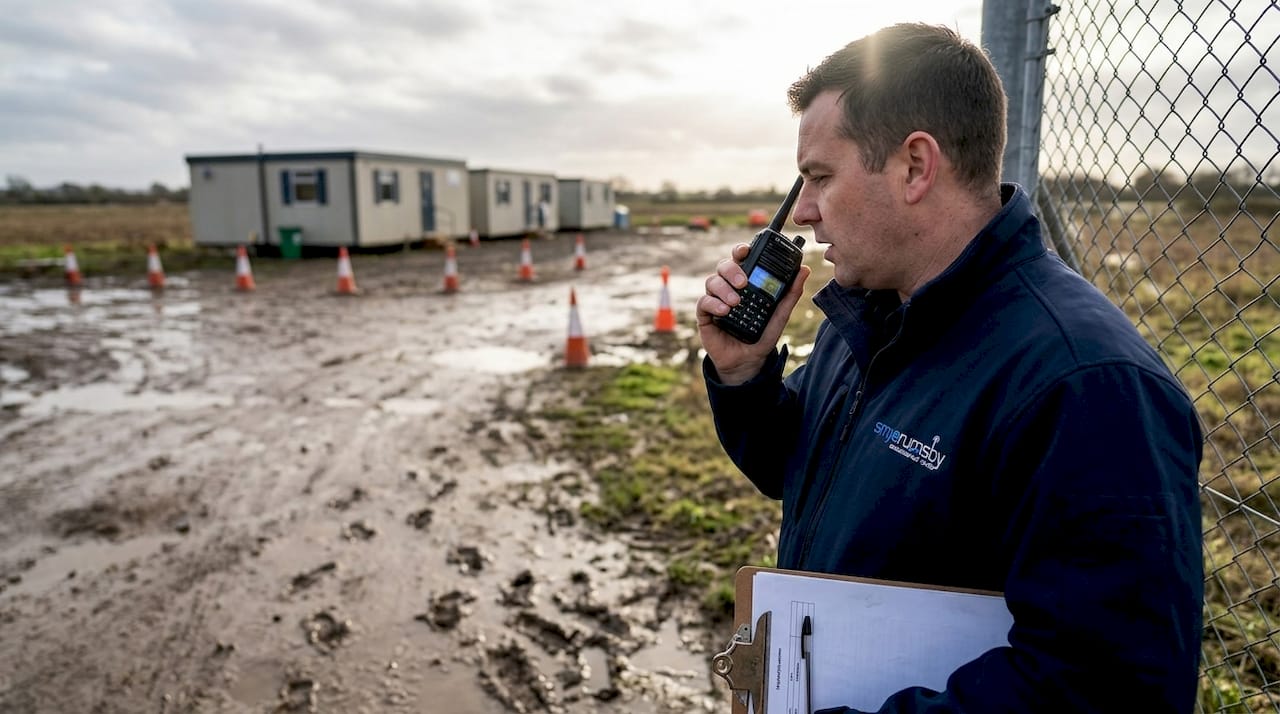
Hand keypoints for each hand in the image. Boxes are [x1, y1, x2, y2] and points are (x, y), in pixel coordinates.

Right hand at [696, 243, 810, 384]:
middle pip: (723, 266)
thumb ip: (790, 294)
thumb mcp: (779, 315)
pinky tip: (725, 311)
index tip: (745, 250)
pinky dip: (714, 304)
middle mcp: (728, 287)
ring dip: (724, 288)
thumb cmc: (762, 336)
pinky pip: (704, 302)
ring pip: (712, 281)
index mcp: (745, 282)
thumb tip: (805, 270)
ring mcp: (715, 300)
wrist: (748, 361)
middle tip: (743, 282)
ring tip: (736, 302)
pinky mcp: (705, 315)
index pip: (740, 260)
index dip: (740, 251)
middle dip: (732, 270)